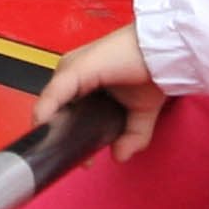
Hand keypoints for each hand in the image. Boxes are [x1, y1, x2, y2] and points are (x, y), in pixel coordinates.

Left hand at [37, 22, 168, 157]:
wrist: (164, 51)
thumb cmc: (151, 70)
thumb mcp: (140, 112)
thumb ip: (131, 136)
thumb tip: (119, 156)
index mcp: (84, 81)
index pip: (64, 110)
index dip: (67, 134)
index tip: (79, 155)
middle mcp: (73, 73)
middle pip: (55, 108)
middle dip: (62, 135)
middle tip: (76, 156)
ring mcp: (71, 70)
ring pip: (50, 102)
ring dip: (52, 126)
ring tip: (60, 148)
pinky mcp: (75, 69)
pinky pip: (54, 92)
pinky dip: (46, 110)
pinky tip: (45, 124)